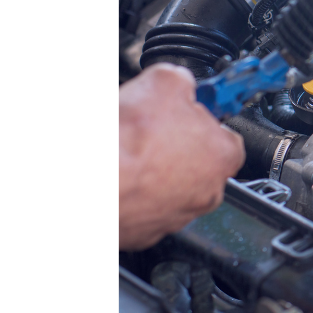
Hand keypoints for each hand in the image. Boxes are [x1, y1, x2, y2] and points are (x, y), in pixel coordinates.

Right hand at [119, 64, 244, 249]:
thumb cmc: (127, 141)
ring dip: (153, 169)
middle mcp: (207, 192)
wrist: (85, 182)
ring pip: (170, 186)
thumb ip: (182, 81)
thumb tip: (180, 81)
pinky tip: (118, 175)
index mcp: (223, 156)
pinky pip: (143, 206)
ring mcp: (175, 215)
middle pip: (198, 161)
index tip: (188, 111)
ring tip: (128, 152)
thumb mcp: (164, 81)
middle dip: (176, 145)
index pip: (226, 135)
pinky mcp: (144, 232)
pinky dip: (132, 191)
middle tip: (151, 130)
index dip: (203, 119)